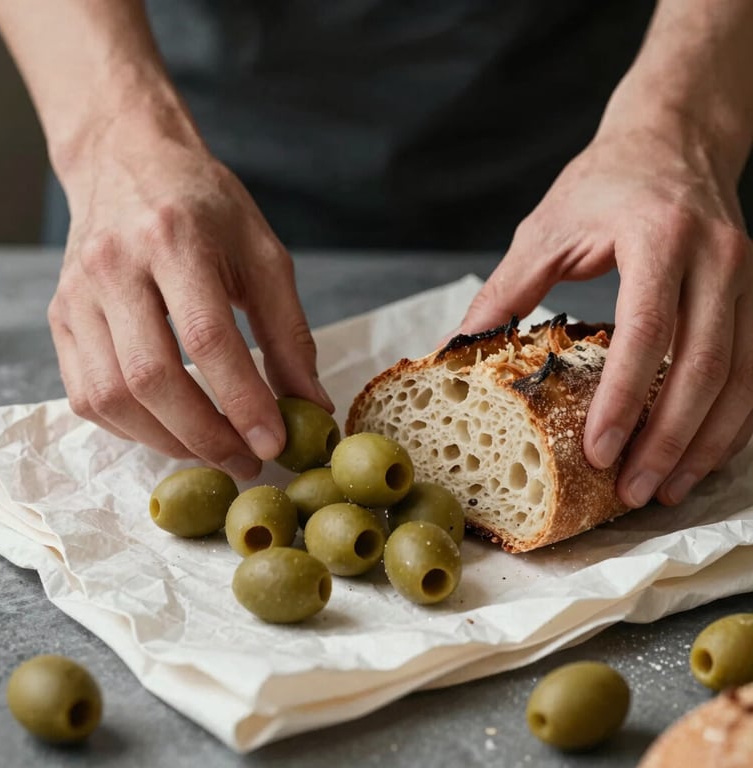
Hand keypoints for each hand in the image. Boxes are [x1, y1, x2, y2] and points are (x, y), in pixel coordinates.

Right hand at [48, 118, 331, 478]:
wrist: (126, 160)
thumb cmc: (206, 206)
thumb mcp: (263, 254)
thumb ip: (289, 332)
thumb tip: (312, 404)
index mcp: (175, 240)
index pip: (207, 338)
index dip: (242, 401)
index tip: (274, 442)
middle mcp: (115, 266)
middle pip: (150, 378)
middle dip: (205, 436)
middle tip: (247, 461)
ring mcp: (78, 294)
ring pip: (112, 395)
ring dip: (168, 440)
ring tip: (215, 451)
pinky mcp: (61, 317)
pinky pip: (86, 394)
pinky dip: (132, 427)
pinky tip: (170, 428)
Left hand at [459, 127, 752, 507]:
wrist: (672, 138)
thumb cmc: (603, 183)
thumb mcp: (543, 230)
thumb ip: (503, 292)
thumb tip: (454, 350)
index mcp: (658, 236)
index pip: (647, 330)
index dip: (626, 399)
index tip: (600, 452)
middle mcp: (717, 257)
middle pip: (705, 366)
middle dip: (669, 439)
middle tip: (632, 491)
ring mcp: (749, 276)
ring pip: (742, 378)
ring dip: (706, 442)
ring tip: (666, 488)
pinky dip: (731, 421)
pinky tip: (700, 453)